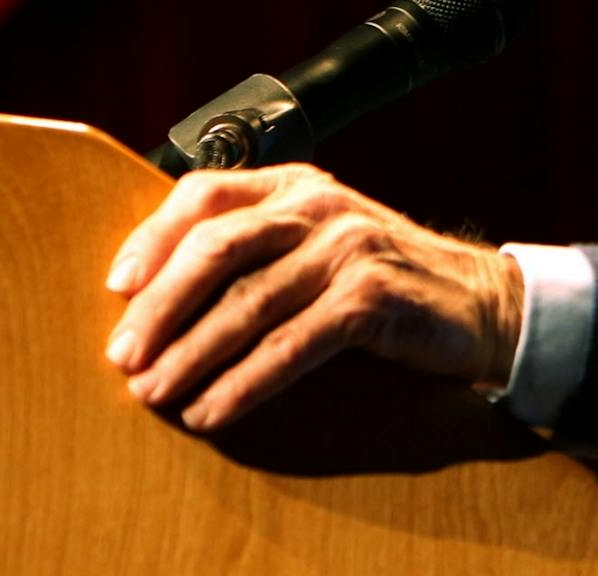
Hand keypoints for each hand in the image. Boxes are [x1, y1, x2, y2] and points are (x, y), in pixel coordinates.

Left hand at [103, 164, 524, 431]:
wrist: (480, 304)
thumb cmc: (383, 281)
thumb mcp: (320, 244)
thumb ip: (258, 247)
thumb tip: (151, 295)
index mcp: (300, 185)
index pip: (206, 194)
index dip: (152, 239)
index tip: (117, 290)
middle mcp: (323, 206)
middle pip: (218, 248)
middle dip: (160, 308)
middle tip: (125, 358)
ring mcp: (352, 248)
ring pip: (248, 303)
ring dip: (192, 356)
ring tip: (158, 395)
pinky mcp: (374, 297)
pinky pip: (291, 346)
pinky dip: (244, 384)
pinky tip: (214, 410)